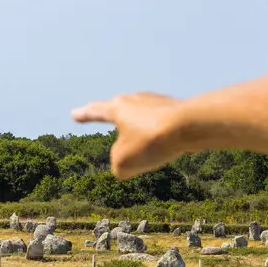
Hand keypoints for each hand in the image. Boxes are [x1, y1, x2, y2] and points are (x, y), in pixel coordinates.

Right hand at [72, 92, 186, 179]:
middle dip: (114, 116)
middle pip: (121, 109)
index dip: (84, 115)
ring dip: (140, 132)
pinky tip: (169, 147)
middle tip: (104, 114)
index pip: (96, 112)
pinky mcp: (179, 112)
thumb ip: (118, 166)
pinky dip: (161, 138)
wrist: (192, 126)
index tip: (74, 114)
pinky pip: (163, 127)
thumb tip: (126, 166)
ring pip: (144, 120)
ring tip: (144, 145)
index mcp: (119, 108)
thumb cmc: (152, 140)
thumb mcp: (124, 162)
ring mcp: (160, 103)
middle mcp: (137, 100)